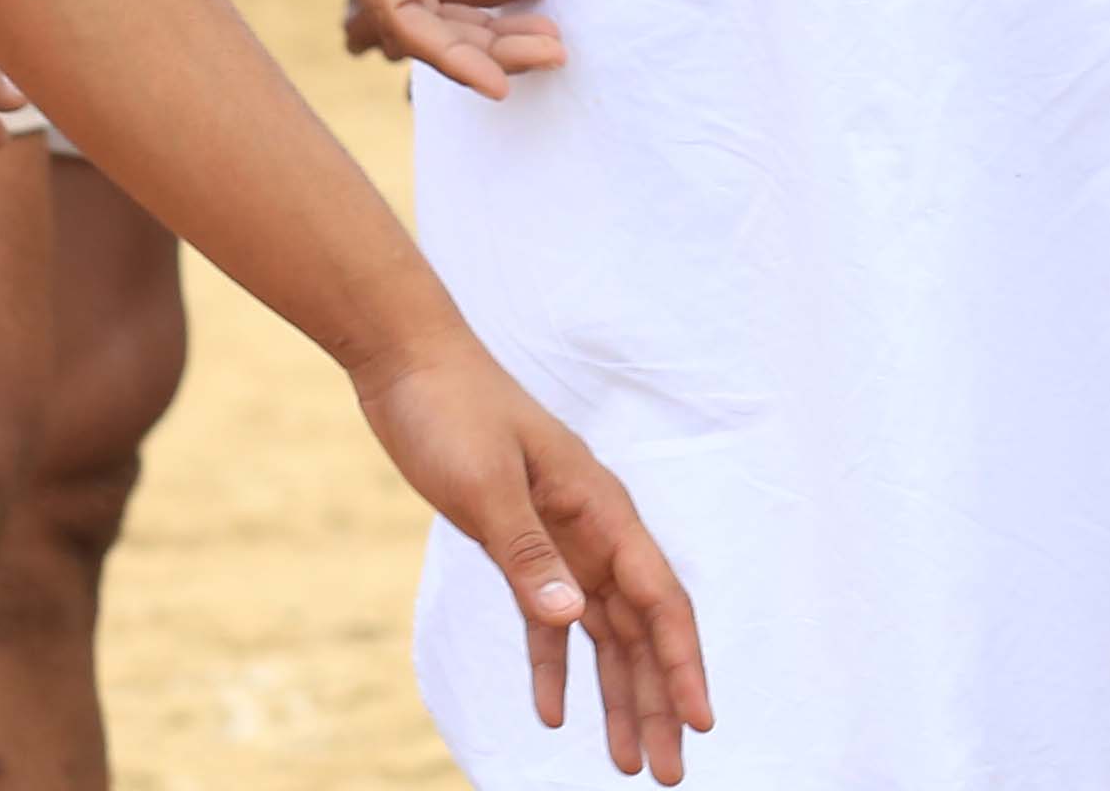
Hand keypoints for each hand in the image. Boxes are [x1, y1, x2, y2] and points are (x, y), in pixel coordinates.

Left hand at [349, 333, 711, 777]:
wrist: (409, 361)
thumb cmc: (452, 410)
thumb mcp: (486, 485)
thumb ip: (528, 554)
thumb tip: (572, 618)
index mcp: (601, 509)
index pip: (658, 599)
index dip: (682, 663)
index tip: (700, 722)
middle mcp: (594, 528)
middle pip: (641, 628)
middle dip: (660, 700)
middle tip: (669, 774)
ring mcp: (562, 537)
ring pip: (604, 632)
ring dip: (620, 695)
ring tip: (629, 762)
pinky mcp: (522, 543)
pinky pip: (550, 619)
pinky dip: (554, 667)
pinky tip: (553, 716)